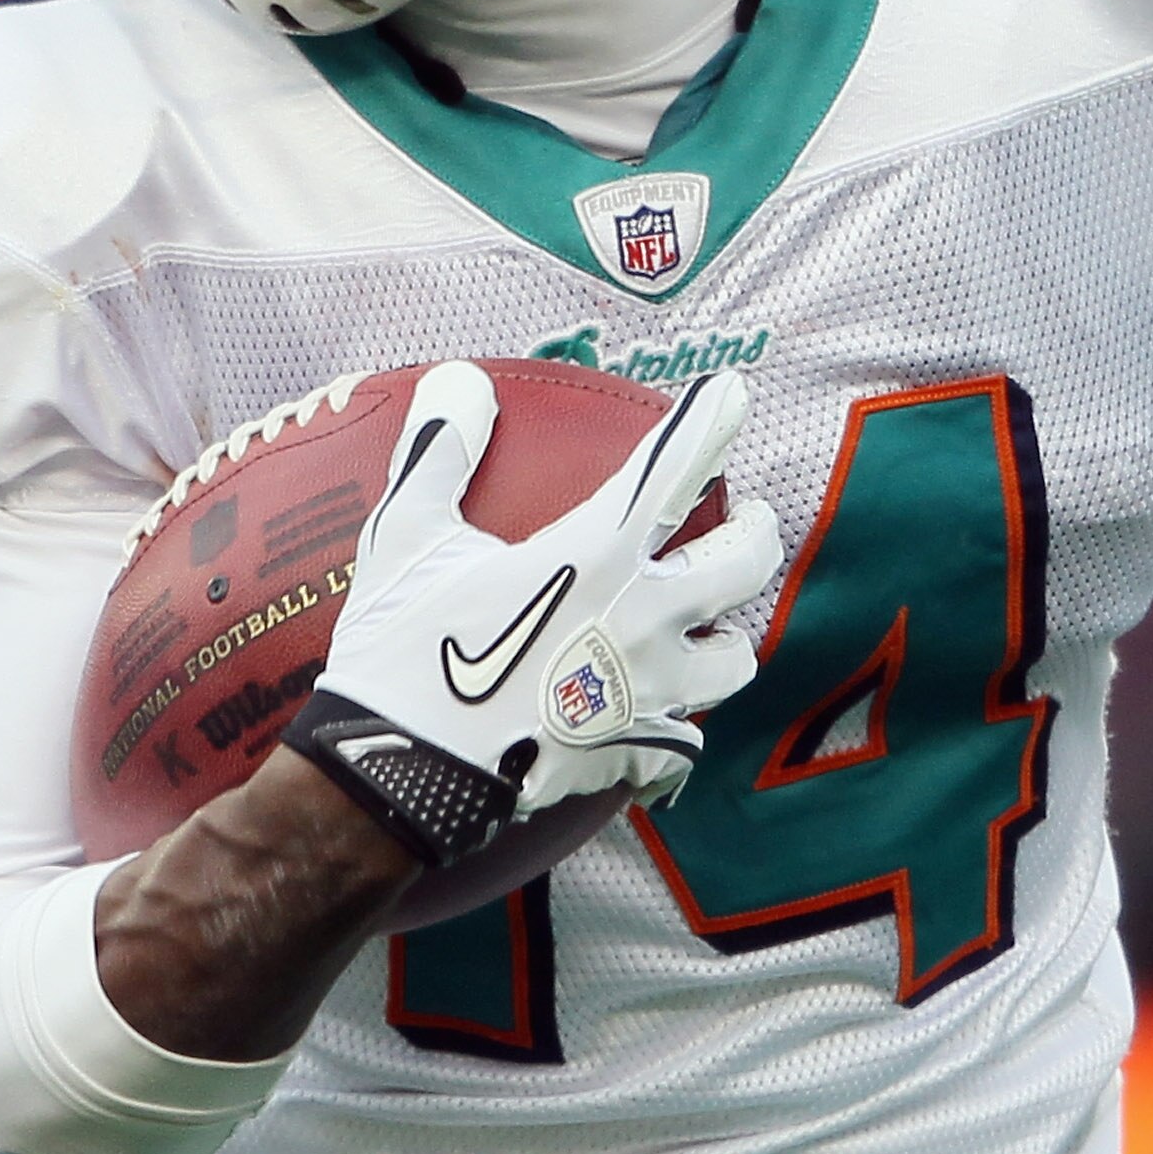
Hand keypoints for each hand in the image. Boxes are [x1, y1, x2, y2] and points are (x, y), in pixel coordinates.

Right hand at [320, 360, 780, 819]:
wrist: (396, 774)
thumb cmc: (402, 649)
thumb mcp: (405, 538)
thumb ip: (439, 451)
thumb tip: (461, 379)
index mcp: (596, 554)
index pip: (674, 470)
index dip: (711, 425)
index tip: (735, 395)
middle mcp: (644, 619)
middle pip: (744, 566)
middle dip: (756, 535)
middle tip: (749, 523)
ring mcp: (647, 693)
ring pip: (732, 661)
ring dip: (727, 639)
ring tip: (713, 630)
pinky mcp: (632, 754)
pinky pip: (681, 744)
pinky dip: (675, 732)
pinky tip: (659, 728)